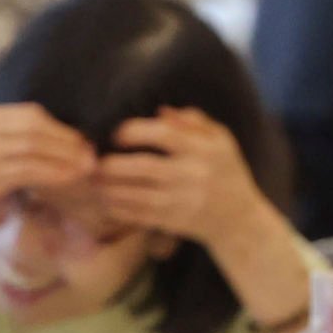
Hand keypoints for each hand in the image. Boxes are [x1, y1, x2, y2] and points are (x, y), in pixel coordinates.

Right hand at [0, 103, 96, 230]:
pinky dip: (54, 172)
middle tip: (90, 153)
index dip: (59, 126)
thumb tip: (39, 144)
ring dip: (66, 157)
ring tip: (86, 167)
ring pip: (36, 147)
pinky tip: (69, 178)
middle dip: (68, 140)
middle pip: (36, 127)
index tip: (78, 139)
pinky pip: (29, 169)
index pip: (28, 114)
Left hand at [99, 109, 305, 321]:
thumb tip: (160, 111)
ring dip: (107, 186)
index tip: (117, 135)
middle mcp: (192, 175)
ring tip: (95, 179)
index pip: (163, 135)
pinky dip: (115, 207)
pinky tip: (106, 199)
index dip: (132, 131)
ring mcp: (181, 201)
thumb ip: (194, 121)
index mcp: (204, 150)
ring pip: (134, 194)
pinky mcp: (172, 222)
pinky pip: (136, 215)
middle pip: (142, 167)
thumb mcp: (221, 142)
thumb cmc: (225, 172)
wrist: (239, 219)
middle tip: (94, 160)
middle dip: (111, 163)